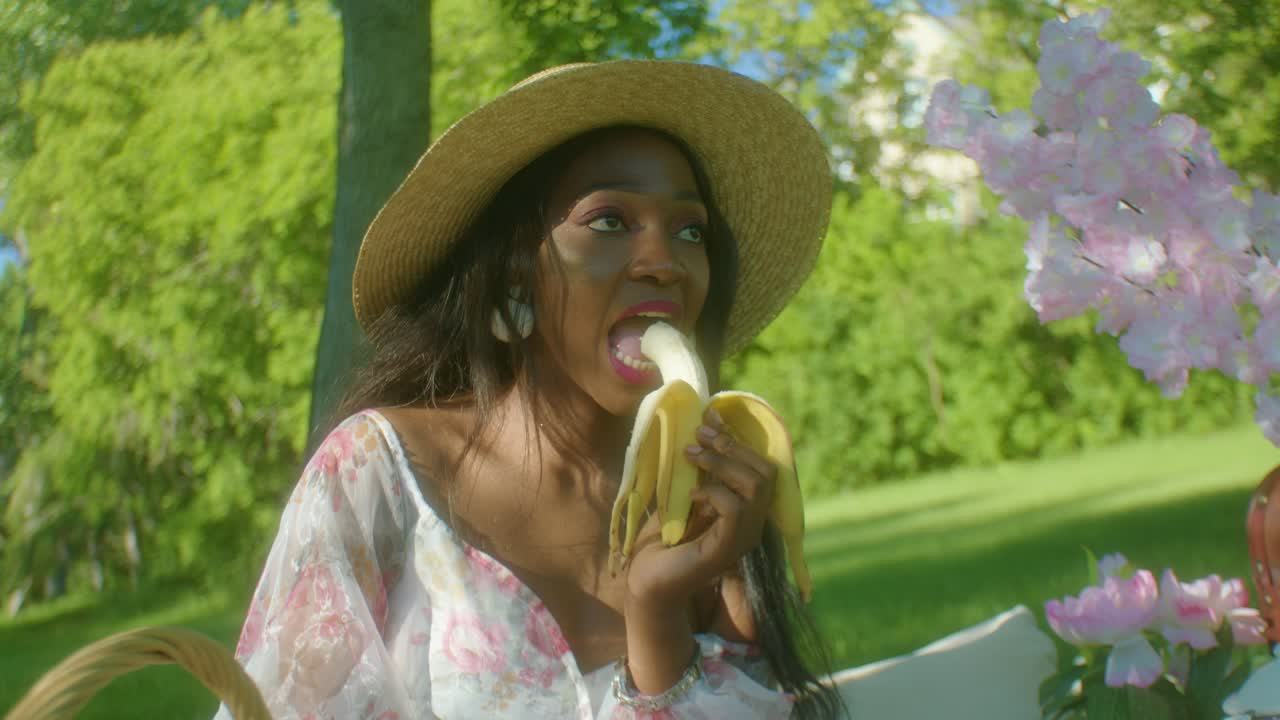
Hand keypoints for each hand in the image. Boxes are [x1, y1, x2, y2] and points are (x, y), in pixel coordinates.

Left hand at [623, 404, 776, 606]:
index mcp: (746, 511)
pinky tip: (691, 497)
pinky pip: (735, 508)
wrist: (647, 582)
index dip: (738, 437)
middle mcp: (752, 524)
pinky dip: (713, 493)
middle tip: (699, 434)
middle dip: (733, 446)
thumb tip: (701, 429)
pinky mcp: (727, 549)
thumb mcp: (682, 496)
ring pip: (755, 486)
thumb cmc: (663, 541)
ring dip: (721, 463)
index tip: (711, 415)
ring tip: (692, 455)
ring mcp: (743, 538)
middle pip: (766, 472)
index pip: (760, 466)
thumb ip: (698, 472)